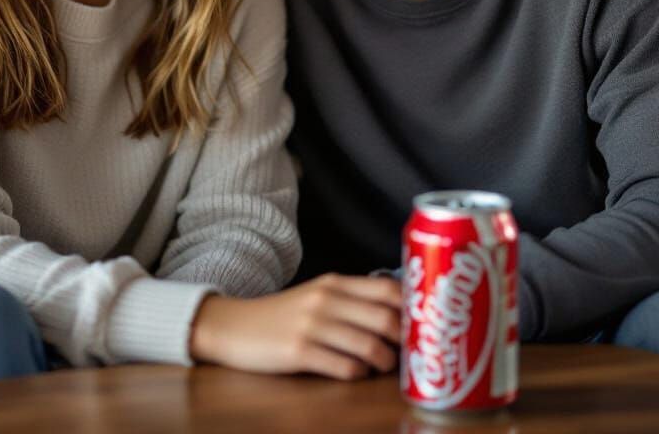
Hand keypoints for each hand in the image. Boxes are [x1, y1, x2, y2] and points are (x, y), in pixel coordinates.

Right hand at [189, 273, 400, 379]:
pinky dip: (358, 374)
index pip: (387, 288)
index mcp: (334, 283)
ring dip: (386, 362)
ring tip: (386, 367)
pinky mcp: (299, 351)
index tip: (424, 322)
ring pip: (369, 345)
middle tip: (412, 352)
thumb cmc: (282, 315)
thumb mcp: (317, 297)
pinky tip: (357, 373)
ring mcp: (313, 325)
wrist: (234, 326)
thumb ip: (351, 302)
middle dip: (406, 340)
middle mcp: (326, 300)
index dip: (413, 307)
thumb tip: (397, 317)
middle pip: (385, 317)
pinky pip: (344, 367)